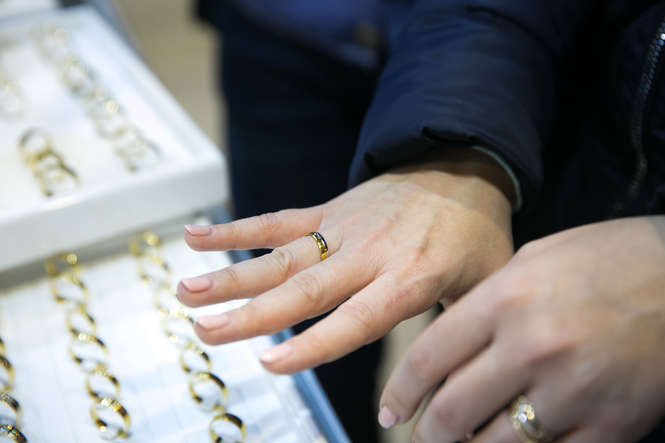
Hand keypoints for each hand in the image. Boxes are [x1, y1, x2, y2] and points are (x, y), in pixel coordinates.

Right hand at [178, 148, 512, 372]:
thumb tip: (431, 401)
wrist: (463, 166)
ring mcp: (344, 228)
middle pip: (305, 289)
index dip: (313, 344)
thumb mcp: (482, 288)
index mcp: (410, 279)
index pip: (356, 319)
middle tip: (204, 331)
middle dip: (252, 314)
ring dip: (231, 275)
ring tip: (186, 292)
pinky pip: (278, 221)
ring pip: (282, 256)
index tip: (268, 364)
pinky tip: (195, 237)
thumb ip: (454, 339)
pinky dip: (237, 230)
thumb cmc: (473, 237)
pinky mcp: (329, 210)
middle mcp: (370, 254)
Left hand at [379, 216, 664, 442]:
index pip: (428, 358)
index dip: (400, 392)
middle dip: (427, 434)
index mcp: (505, 299)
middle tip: (420, 438)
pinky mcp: (614, 424)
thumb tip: (447, 350)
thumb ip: (485, 305)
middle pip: (452, 412)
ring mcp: (574, 391)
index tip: (389, 411)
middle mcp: (532, 347)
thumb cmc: (608, 258)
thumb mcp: (534, 260)